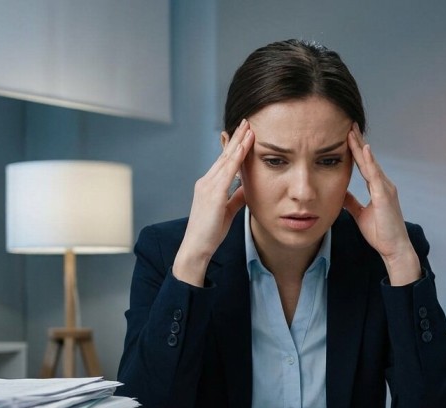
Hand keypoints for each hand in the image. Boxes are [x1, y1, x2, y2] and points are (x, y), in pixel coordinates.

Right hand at [173, 119, 253, 285]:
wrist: (196, 247)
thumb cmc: (210, 233)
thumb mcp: (227, 212)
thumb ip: (236, 198)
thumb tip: (247, 188)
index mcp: (209, 186)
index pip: (224, 161)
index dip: (234, 146)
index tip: (244, 133)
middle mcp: (206, 182)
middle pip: (224, 155)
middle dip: (236, 137)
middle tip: (246, 121)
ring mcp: (208, 187)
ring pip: (226, 159)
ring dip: (238, 142)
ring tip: (248, 127)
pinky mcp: (213, 194)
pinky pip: (227, 172)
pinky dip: (236, 157)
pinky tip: (244, 147)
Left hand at [344, 124, 421, 285]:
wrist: (394, 248)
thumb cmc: (381, 233)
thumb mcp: (361, 215)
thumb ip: (352, 203)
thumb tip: (341, 193)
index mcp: (378, 188)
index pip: (364, 165)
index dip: (355, 150)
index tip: (347, 135)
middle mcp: (384, 184)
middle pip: (368, 159)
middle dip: (357, 141)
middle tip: (349, 124)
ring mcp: (386, 188)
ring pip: (370, 163)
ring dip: (360, 146)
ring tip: (352, 130)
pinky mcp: (385, 196)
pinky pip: (375, 175)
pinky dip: (369, 161)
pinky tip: (363, 149)